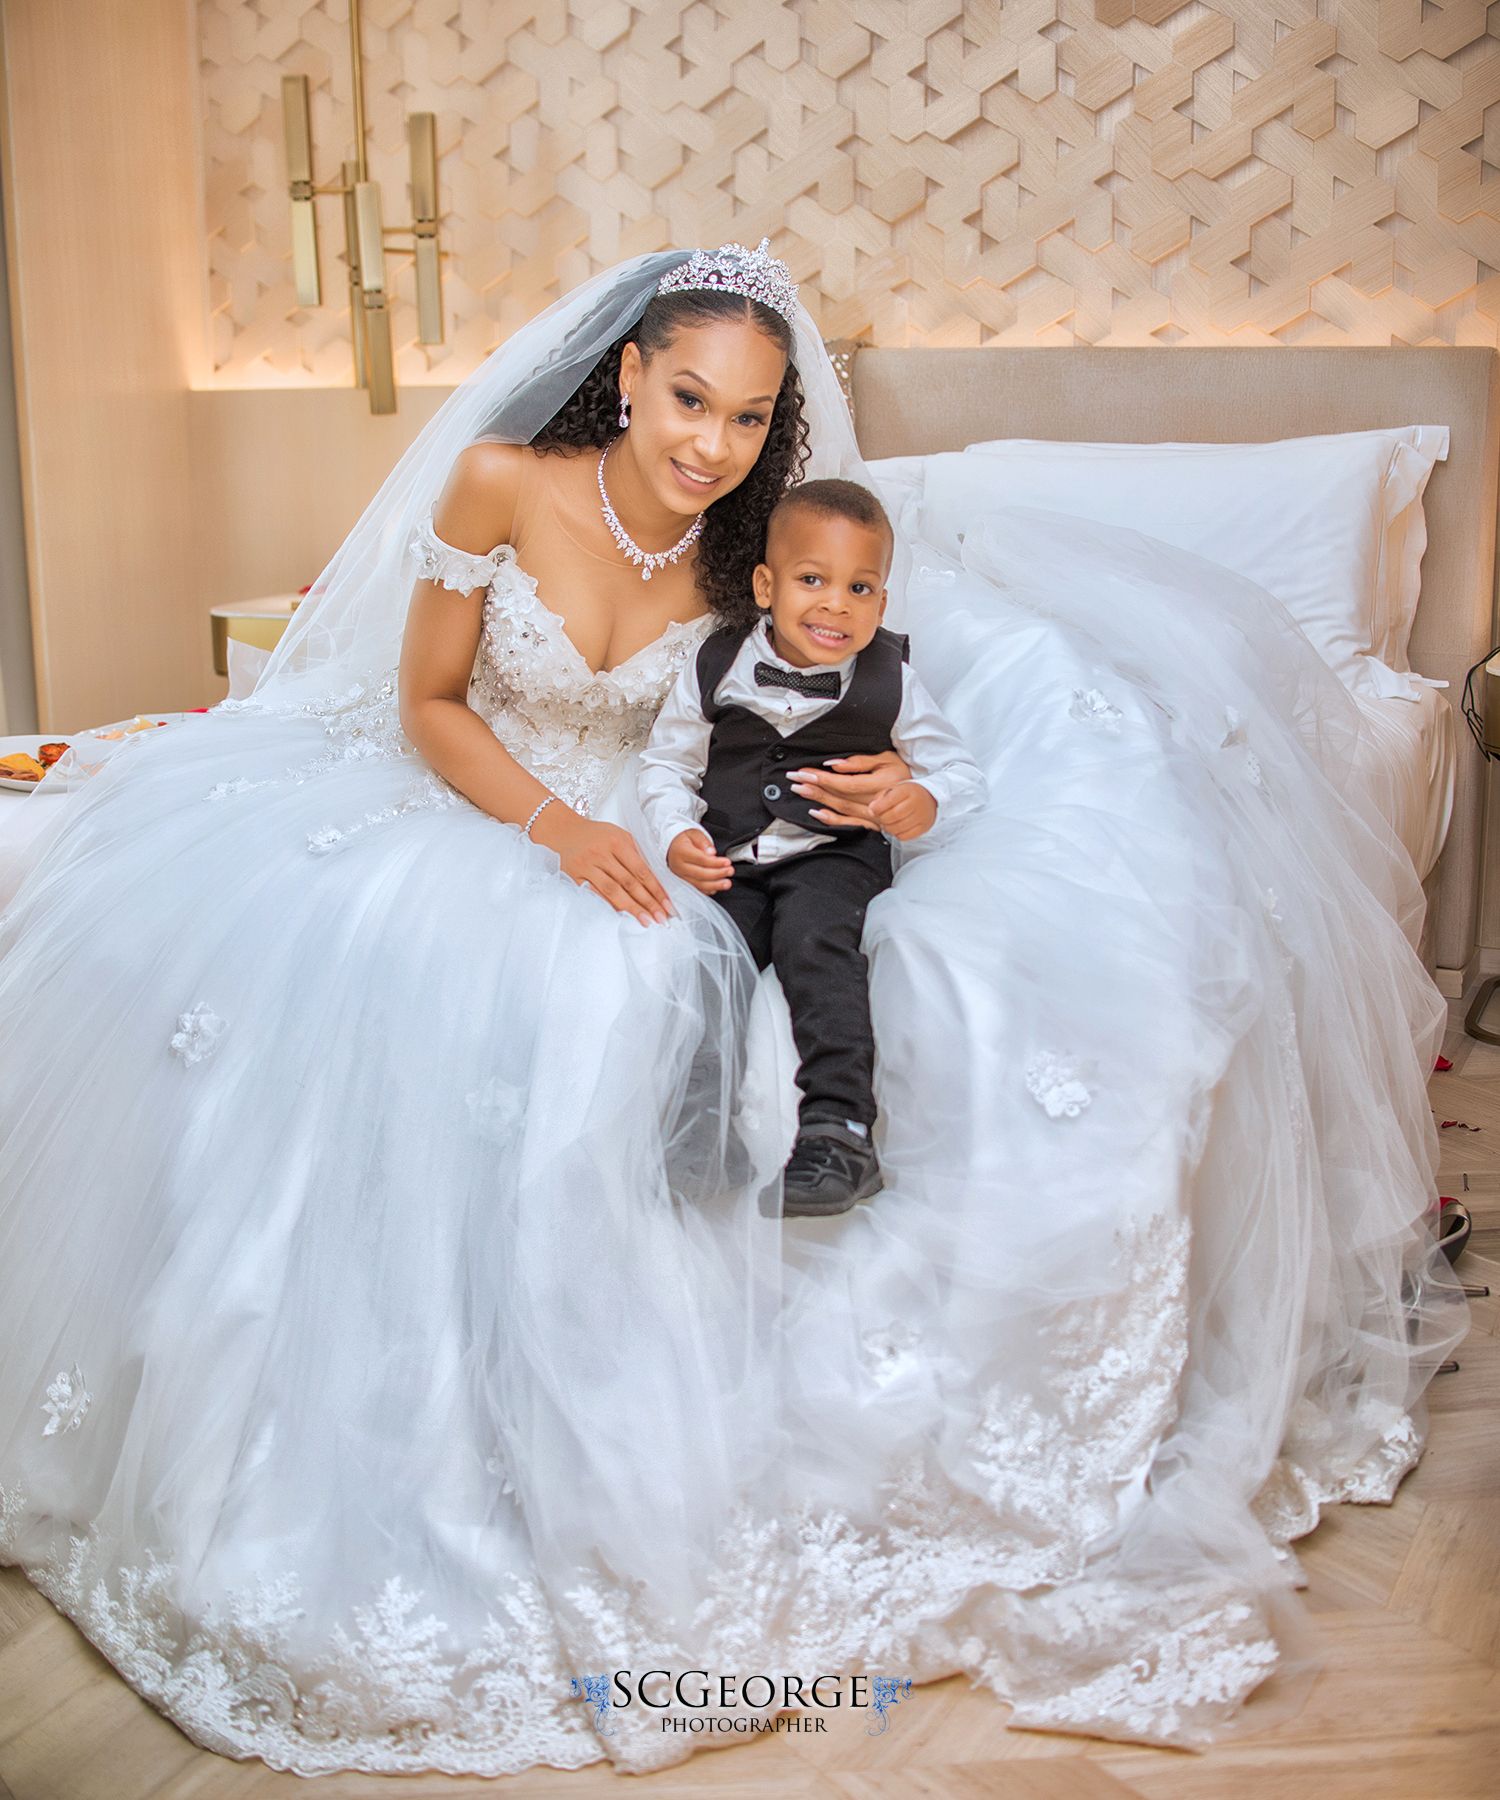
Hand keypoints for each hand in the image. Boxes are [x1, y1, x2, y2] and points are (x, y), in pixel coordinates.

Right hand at [530, 805, 673, 924]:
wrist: (561, 830)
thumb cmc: (595, 835)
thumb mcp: (618, 835)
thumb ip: (635, 855)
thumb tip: (655, 882)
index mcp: (617, 841)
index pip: (641, 870)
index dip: (656, 889)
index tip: (668, 905)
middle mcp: (601, 853)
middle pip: (629, 883)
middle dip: (648, 902)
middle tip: (661, 918)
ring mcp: (586, 866)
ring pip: (612, 891)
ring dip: (631, 908)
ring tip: (646, 921)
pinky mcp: (573, 877)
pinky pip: (594, 895)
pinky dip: (609, 906)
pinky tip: (622, 916)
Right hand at [667, 828, 734, 894]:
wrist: (671, 846)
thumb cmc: (684, 839)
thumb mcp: (694, 833)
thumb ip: (703, 842)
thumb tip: (712, 853)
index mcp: (681, 852)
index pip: (701, 859)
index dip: (715, 862)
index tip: (727, 862)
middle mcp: (679, 866)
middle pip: (700, 874)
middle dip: (718, 874)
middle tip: (730, 871)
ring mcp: (680, 876)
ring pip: (698, 884)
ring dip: (715, 885)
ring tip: (727, 883)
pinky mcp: (683, 882)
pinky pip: (696, 889)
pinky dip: (707, 890)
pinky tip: (717, 888)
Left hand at [786, 749, 911, 831]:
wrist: (922, 797)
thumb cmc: (903, 774)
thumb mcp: (887, 759)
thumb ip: (861, 762)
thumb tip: (836, 765)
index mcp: (880, 784)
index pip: (845, 782)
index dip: (823, 778)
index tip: (805, 772)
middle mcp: (876, 802)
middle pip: (839, 795)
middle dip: (814, 787)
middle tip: (795, 780)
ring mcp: (874, 816)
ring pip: (841, 808)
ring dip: (819, 800)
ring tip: (801, 791)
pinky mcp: (873, 824)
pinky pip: (849, 824)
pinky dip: (832, 820)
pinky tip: (817, 813)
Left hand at [868, 780, 936, 840]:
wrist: (929, 798)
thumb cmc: (908, 794)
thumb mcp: (894, 789)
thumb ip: (881, 797)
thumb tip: (872, 809)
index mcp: (908, 790)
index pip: (889, 800)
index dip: (878, 808)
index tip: (873, 810)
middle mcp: (916, 802)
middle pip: (893, 816)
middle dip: (882, 819)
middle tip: (880, 817)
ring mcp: (921, 816)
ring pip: (898, 828)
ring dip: (888, 828)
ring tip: (888, 822)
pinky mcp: (924, 827)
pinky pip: (904, 836)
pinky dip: (896, 834)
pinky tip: (896, 827)